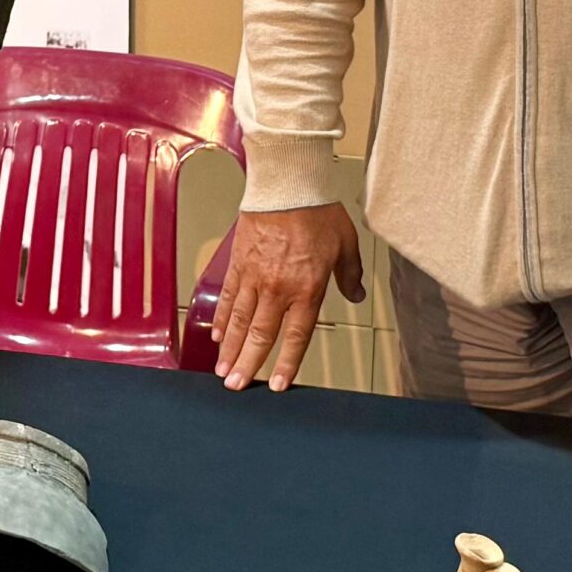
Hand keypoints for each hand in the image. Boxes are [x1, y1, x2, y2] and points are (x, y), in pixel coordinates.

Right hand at [213, 203, 363, 392]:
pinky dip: (221, 317)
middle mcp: (277, 288)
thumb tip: (355, 295)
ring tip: (223, 369)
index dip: (285, 364)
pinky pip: (227, 296)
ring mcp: (254, 277)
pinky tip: (216, 334)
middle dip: (248, 364)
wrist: (287, 184)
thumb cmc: (317, 211)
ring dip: (230, 348)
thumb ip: (350, 276)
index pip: (295, 336)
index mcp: (307, 289)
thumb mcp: (347, 245)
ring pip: (238, 321)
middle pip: (260, 335)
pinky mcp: (238, 263)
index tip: (275, 385)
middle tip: (236, 387)